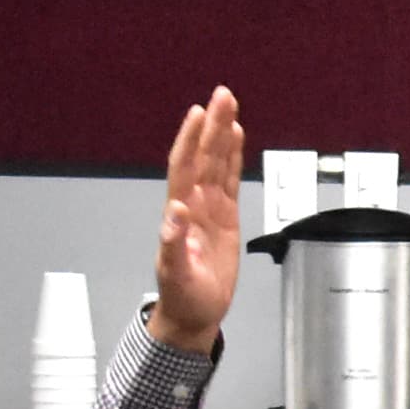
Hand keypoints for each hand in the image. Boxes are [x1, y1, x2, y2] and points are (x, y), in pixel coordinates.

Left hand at [148, 89, 247, 353]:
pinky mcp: (225, 217)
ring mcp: (209, 208)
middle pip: (204, 156)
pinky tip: (236, 138)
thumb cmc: (182, 296)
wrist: (194, 313)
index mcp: (180, 213)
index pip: (185, 167)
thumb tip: (175, 212)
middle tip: (223, 94)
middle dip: (213, 125)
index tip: (200, 113)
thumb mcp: (176, 275)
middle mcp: (193, 204)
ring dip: (223, 134)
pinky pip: (230, 180)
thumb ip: (173, 244)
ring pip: (217, 163)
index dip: (192, 139)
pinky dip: (233, 158)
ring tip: (230, 106)